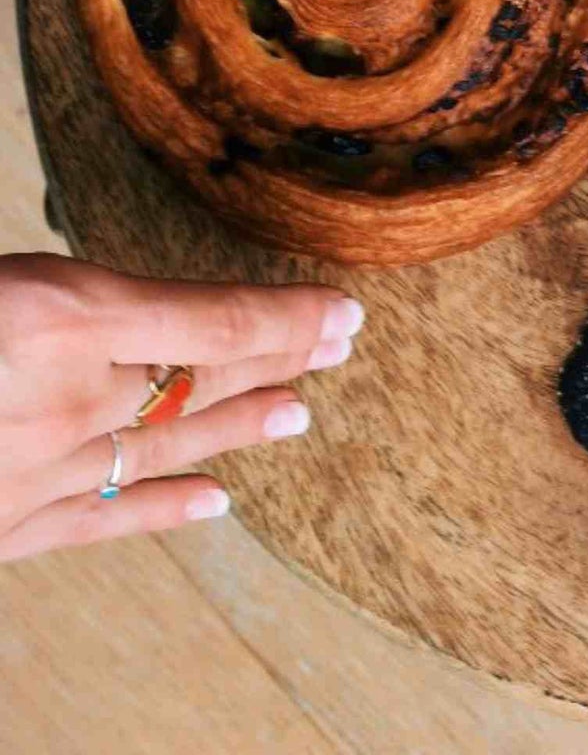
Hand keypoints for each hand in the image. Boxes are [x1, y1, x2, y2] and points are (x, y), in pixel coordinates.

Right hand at [0, 254, 362, 560]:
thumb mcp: (19, 279)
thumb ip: (87, 297)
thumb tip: (147, 308)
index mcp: (65, 320)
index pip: (217, 323)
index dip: (289, 317)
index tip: (344, 311)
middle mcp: (62, 402)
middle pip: (202, 381)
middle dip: (277, 360)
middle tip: (334, 348)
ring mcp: (32, 472)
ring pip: (163, 447)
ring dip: (237, 426)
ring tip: (297, 410)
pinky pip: (97, 519)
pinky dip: (161, 508)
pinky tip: (217, 501)